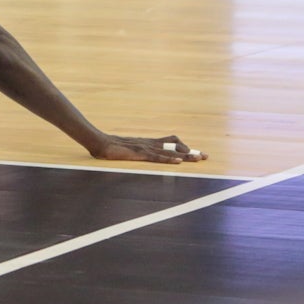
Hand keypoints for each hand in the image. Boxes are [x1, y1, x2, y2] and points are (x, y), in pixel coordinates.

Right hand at [91, 134, 205, 164]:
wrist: (98, 142)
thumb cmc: (109, 147)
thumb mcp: (126, 150)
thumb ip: (135, 152)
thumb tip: (140, 155)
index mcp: (147, 143)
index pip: (171, 141)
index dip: (184, 146)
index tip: (196, 152)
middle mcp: (149, 144)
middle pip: (174, 146)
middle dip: (191, 152)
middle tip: (205, 156)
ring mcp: (144, 148)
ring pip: (169, 151)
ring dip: (185, 156)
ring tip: (198, 159)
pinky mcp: (139, 153)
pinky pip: (157, 156)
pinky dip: (168, 158)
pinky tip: (177, 161)